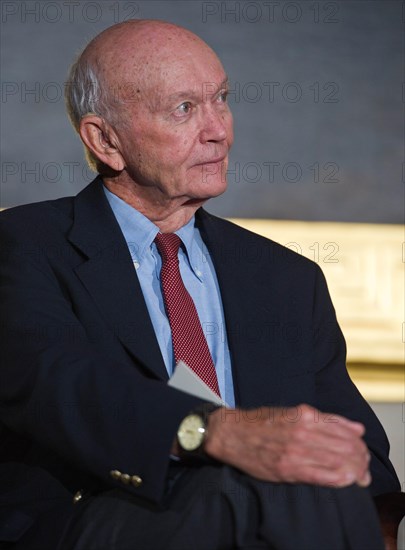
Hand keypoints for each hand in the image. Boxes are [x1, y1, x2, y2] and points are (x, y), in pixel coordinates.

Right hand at [204, 404, 370, 487]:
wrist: (232, 434)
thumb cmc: (262, 423)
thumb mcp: (292, 412)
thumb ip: (325, 420)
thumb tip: (357, 428)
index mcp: (304, 415)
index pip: (343, 429)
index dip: (358, 441)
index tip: (362, 448)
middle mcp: (302, 431)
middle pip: (344, 446)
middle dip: (360, 456)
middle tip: (363, 464)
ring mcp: (295, 450)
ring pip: (337, 461)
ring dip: (354, 469)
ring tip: (360, 474)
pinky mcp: (288, 468)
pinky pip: (321, 475)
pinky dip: (339, 478)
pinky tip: (347, 480)